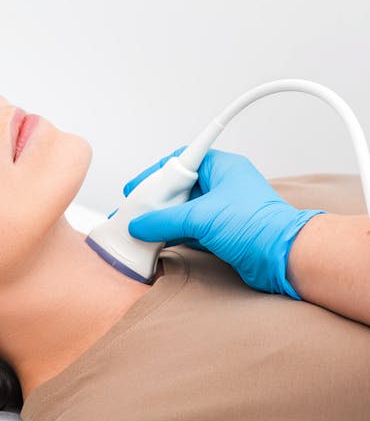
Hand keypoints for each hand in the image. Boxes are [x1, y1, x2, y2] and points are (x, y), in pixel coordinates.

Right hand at [122, 147, 324, 298]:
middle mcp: (222, 186)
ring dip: (164, 219)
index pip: (180, 161)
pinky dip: (174, 234)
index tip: (137, 186)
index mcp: (221, 168)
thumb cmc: (258, 227)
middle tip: (135, 210)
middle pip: (178, 188)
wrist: (284, 258)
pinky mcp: (222, 232)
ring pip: (184, 210)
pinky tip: (158, 240)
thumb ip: (163, 220)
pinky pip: (190, 229)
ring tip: (142, 227)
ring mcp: (223, 210)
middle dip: (155, 200)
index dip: (155, 173)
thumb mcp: (200, 217)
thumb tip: (139, 224)